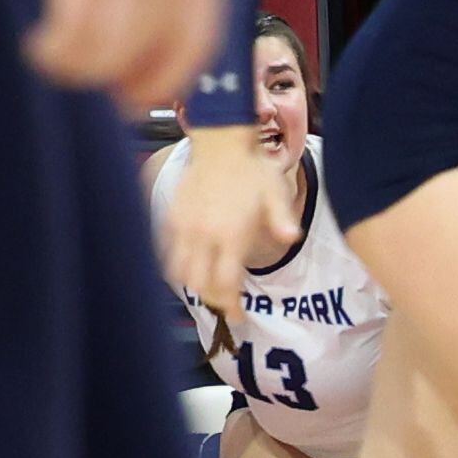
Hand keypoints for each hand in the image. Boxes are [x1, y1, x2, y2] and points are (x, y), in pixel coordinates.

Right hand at [0, 0, 225, 104]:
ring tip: (50, 54)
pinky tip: (38, 40)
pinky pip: (73, 30)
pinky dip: (54, 49)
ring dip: (74, 67)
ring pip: (109, 51)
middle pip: (151, 56)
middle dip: (112, 80)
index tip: (134, 95)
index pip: (199, 43)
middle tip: (80, 75)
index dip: (163, 80)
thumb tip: (140, 44)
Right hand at [155, 125, 276, 335]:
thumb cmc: (251, 168)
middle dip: (214, 299)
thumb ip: (282, 218)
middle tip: (228, 303)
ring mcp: (183, 227)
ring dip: (194, 285)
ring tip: (210, 287)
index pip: (225, 283)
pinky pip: (166, 253)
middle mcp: (203, 234)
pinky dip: (175, 267)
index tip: (239, 315)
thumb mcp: (275, 191)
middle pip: (200, 284)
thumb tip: (292, 238)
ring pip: (179, 273)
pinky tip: (190, 267)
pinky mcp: (170, 218)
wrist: (220, 142)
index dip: (231, 305)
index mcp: (230, 232)